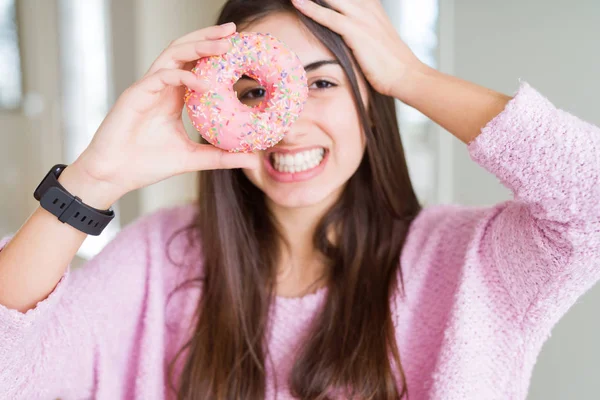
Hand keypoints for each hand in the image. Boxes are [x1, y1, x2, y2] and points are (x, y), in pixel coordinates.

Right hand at [71, 23, 259, 204]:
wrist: (114, 175)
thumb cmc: (147, 164)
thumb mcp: (192, 159)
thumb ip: (221, 156)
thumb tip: (253, 159)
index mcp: (173, 96)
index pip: (196, 64)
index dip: (215, 53)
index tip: (240, 47)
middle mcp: (161, 86)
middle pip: (186, 50)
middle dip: (209, 38)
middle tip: (234, 31)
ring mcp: (148, 87)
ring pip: (173, 54)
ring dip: (199, 46)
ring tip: (224, 45)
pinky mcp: (136, 94)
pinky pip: (161, 76)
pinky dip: (182, 76)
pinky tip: (203, 83)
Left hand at [291, 0, 426, 97]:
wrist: (407, 75)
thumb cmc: (392, 63)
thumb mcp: (377, 40)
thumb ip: (362, 31)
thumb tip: (351, 38)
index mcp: (372, 7)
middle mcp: (367, 7)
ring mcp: (362, 18)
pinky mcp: (356, 32)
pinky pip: (328, 17)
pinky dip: (311, 9)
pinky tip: (297, 2)